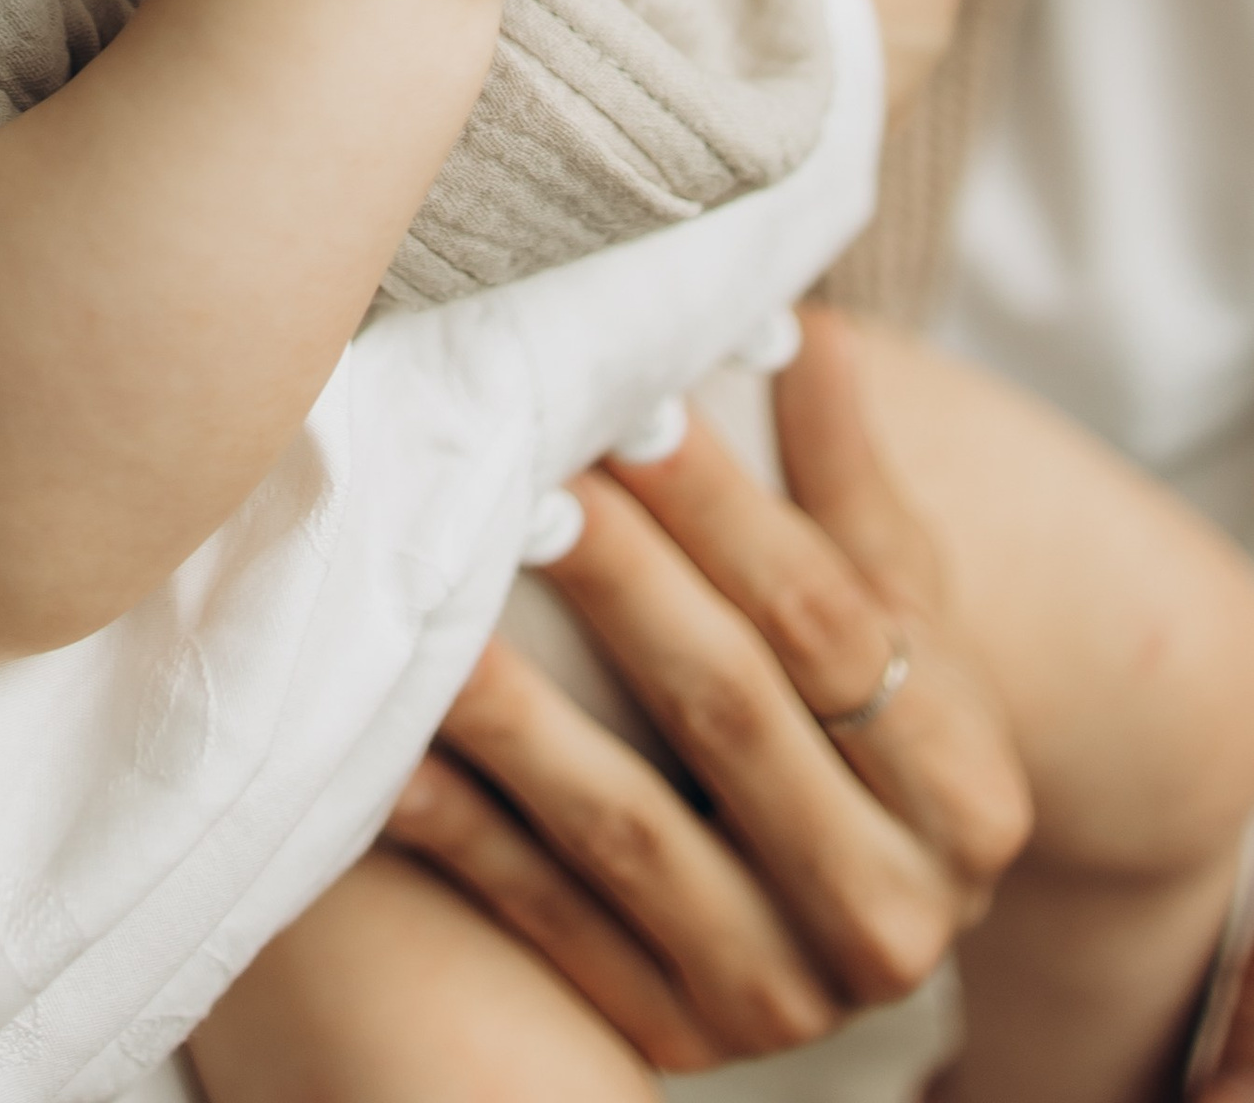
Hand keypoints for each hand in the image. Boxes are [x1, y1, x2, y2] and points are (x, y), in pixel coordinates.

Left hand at [388, 312, 1032, 1068]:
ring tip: (436, 591)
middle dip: (621, 585)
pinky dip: (461, 831)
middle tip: (521, 476)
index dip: (727, 510)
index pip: (829, 621)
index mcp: (968, 789)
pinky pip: (545, 924)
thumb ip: (849, 482)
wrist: (869, 910)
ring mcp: (783, 996)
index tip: (631, 402)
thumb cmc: (866, 709)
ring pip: (626, 830)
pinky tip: (384, 747)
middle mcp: (894, 914)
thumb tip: (793, 322)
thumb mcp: (900, 609)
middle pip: (731, 715)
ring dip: (520, 708)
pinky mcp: (674, 1044)